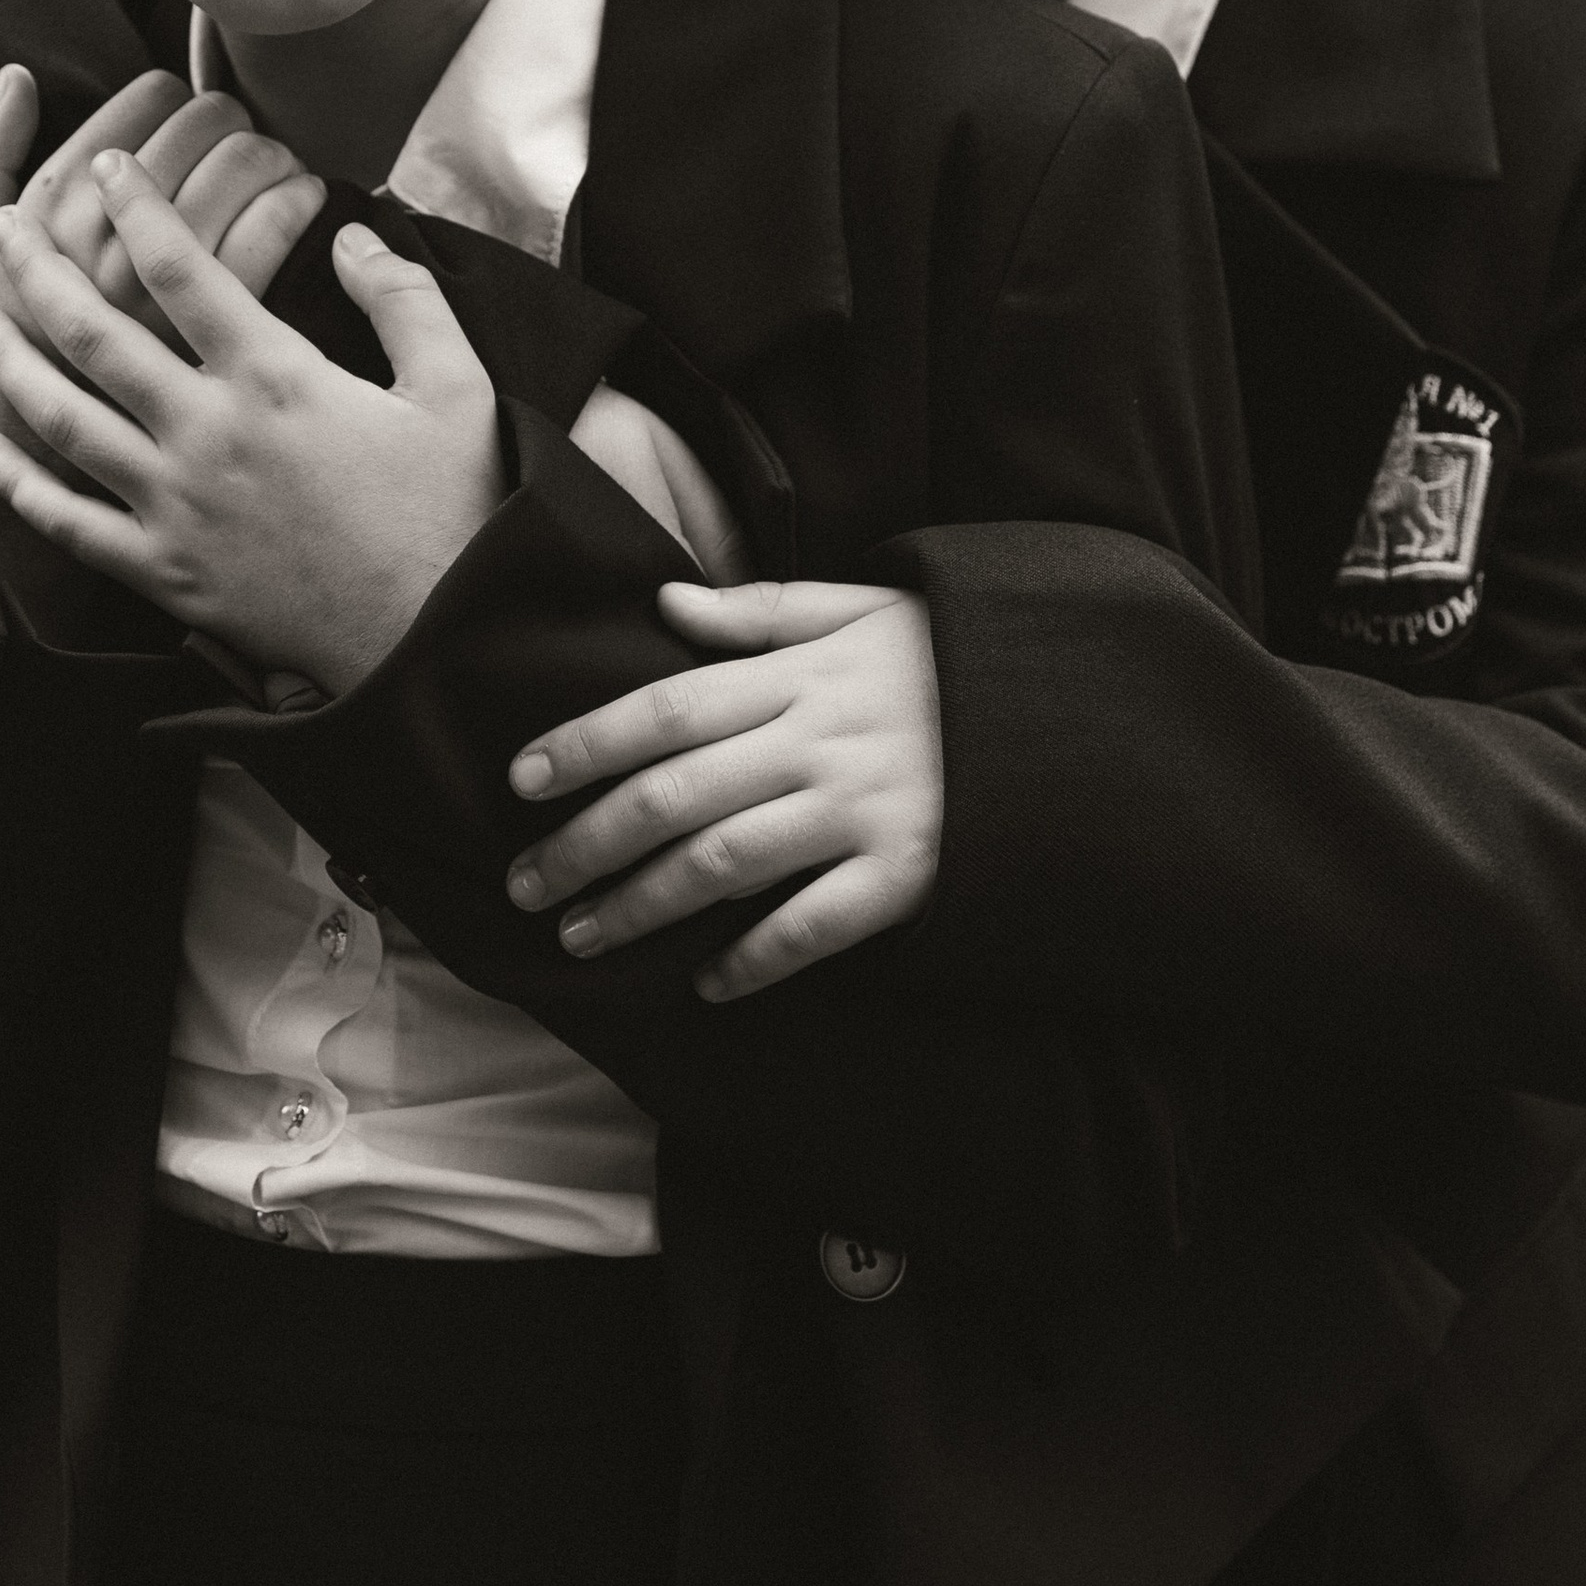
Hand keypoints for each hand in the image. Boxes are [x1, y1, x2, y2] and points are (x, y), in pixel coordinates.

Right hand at [0, 65, 326, 455]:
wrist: (36, 483)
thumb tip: (17, 77)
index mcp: (43, 226)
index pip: (127, 119)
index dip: (158, 96)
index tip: (171, 100)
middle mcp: (104, 259)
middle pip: (187, 138)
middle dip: (216, 114)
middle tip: (227, 123)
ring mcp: (163, 307)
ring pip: (233, 178)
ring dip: (261, 150)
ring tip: (267, 160)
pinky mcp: (217, 356)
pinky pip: (270, 241)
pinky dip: (293, 204)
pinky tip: (301, 204)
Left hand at [0, 159, 502, 691]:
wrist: (438, 636)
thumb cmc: (455, 510)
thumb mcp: (456, 386)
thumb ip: (402, 298)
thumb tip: (354, 232)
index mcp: (276, 375)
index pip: (183, 268)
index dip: (136, 207)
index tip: (106, 165)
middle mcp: (209, 432)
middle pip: (96, 331)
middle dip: (40, 266)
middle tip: (8, 225)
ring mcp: (177, 506)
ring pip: (63, 418)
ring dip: (8, 359)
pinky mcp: (167, 572)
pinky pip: (69, 523)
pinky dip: (18, 483)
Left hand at [503, 580, 943, 1001]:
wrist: (1065, 708)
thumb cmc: (945, 658)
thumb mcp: (860, 606)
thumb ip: (760, 610)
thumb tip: (665, 602)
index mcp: (799, 677)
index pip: (668, 708)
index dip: (587, 742)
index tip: (520, 779)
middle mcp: (819, 743)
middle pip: (676, 795)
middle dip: (587, 843)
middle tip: (526, 884)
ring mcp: (861, 812)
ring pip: (726, 865)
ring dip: (644, 905)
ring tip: (583, 936)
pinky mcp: (906, 875)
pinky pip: (814, 927)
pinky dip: (756, 959)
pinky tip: (708, 984)